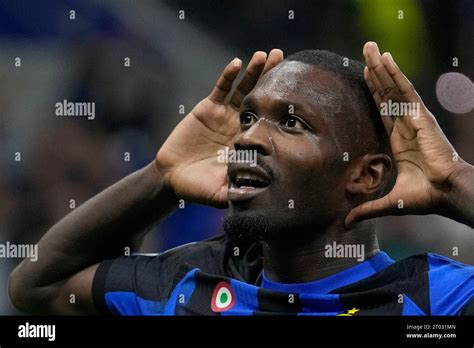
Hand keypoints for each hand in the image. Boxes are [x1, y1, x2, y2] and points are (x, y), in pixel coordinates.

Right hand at [155, 49, 283, 206]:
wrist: (173, 178)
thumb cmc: (199, 188)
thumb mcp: (222, 193)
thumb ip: (239, 192)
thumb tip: (261, 197)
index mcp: (251, 143)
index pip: (270, 120)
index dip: (282, 106)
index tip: (298, 92)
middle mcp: (241, 125)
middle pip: (261, 98)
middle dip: (272, 79)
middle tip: (284, 59)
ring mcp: (225, 115)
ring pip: (242, 89)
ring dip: (253, 72)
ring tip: (264, 55)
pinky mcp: (207, 109)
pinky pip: (220, 89)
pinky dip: (227, 76)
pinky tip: (236, 64)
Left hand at [345, 42, 473, 227]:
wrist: (444, 193)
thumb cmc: (423, 197)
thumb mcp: (388, 201)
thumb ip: (366, 209)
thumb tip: (345, 224)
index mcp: (398, 140)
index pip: (381, 110)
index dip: (372, 93)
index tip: (363, 77)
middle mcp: (405, 125)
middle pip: (385, 93)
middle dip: (374, 73)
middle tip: (364, 51)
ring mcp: (413, 118)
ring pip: (392, 87)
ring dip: (380, 67)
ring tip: (370, 47)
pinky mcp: (420, 116)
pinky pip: (404, 91)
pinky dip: (395, 74)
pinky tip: (385, 58)